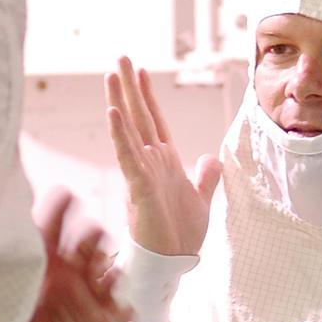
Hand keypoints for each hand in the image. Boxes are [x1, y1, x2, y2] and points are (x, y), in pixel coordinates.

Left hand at [5, 192, 133, 321]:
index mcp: (43, 277)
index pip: (50, 238)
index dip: (58, 215)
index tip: (64, 195)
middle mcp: (69, 286)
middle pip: (84, 250)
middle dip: (89, 238)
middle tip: (88, 235)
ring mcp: (91, 307)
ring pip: (107, 276)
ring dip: (107, 270)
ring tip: (103, 271)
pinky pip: (121, 314)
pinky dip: (121, 309)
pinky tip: (116, 309)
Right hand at [105, 56, 221, 255]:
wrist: (173, 263)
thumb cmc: (181, 236)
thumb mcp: (202, 199)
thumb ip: (205, 177)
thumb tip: (210, 157)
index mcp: (164, 162)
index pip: (155, 121)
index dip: (148, 96)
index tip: (141, 71)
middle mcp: (150, 163)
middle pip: (138, 117)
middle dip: (130, 88)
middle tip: (119, 59)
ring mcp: (143, 173)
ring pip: (129, 130)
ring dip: (120, 102)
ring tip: (111, 75)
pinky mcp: (139, 187)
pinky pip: (128, 156)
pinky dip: (120, 134)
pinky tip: (113, 112)